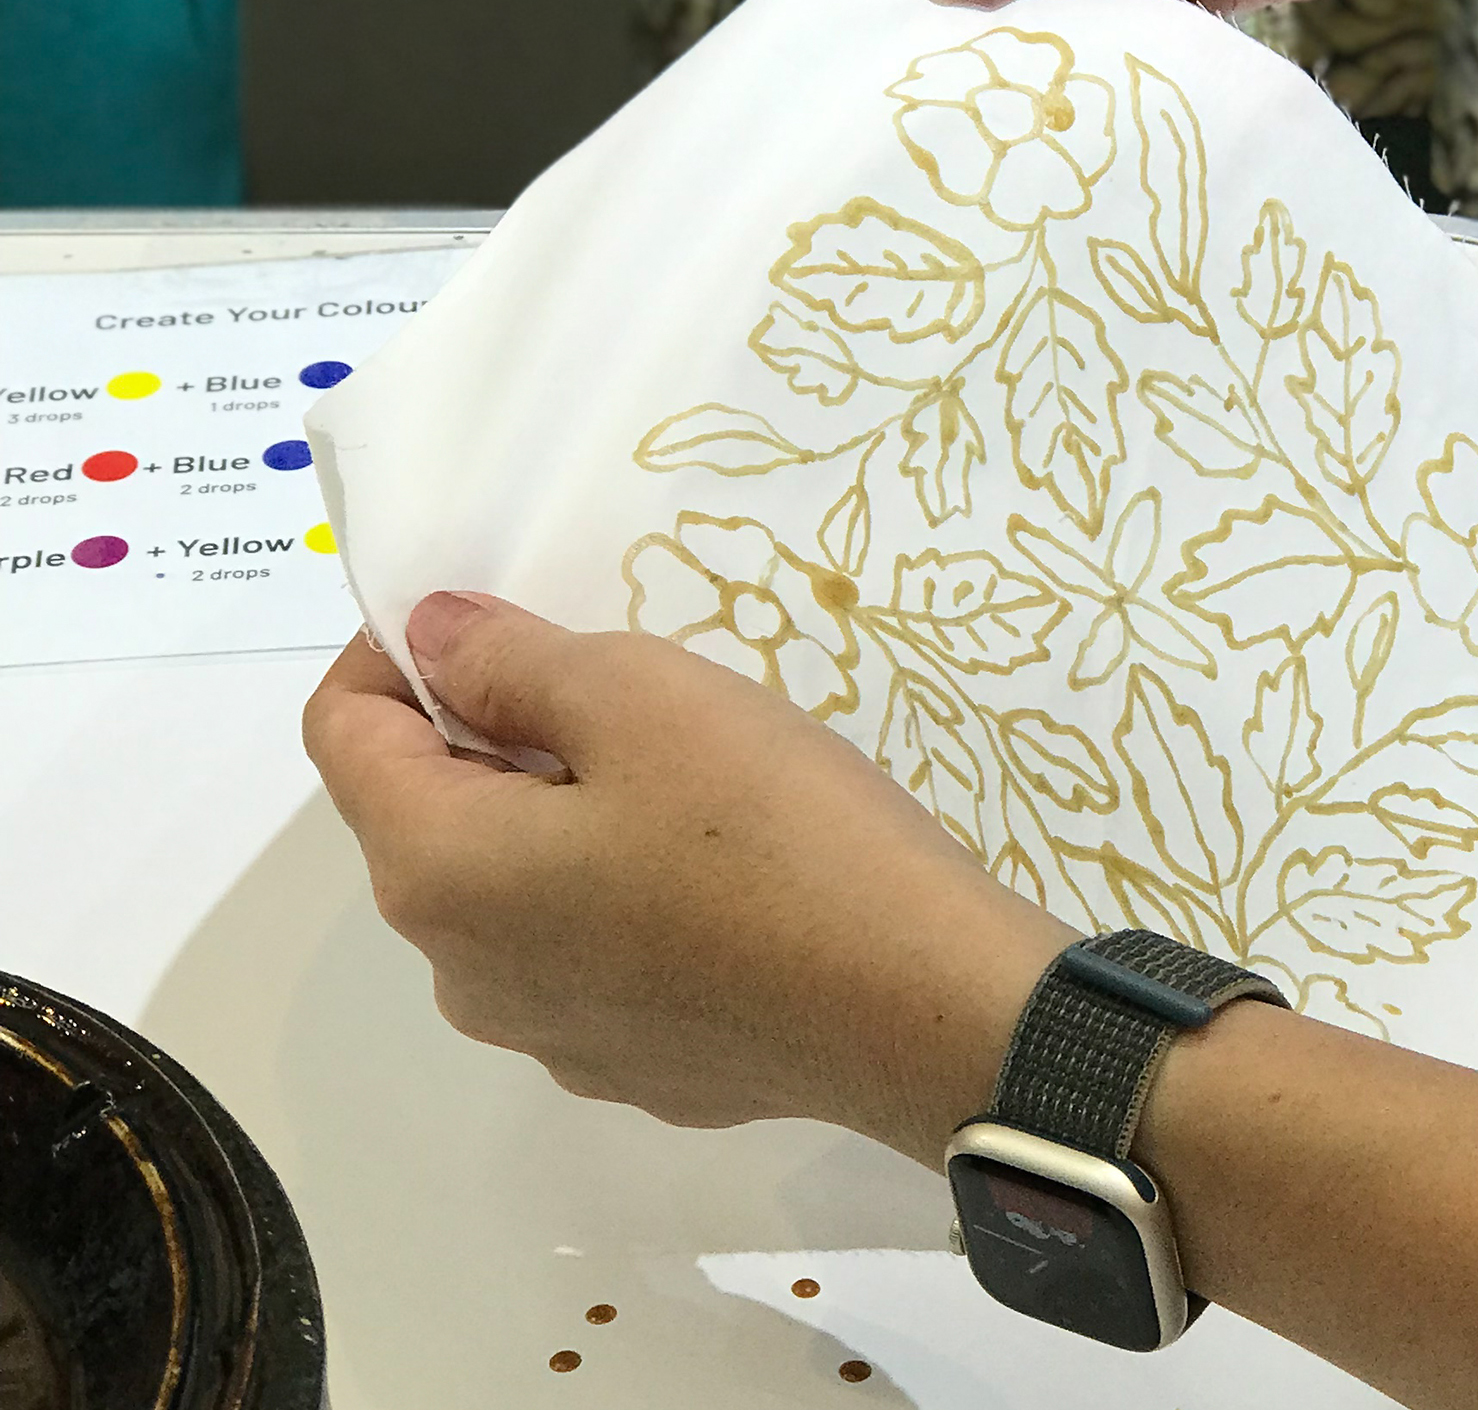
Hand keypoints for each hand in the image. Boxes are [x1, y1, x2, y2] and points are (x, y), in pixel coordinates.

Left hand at [302, 592, 1073, 1153]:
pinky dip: (623, 901)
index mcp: (437, 872)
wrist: (926, 1009)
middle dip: (495, 737)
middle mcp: (462, 973)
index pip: (341, 733)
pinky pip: (590, 959)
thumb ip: (513, 659)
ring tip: (689, 790)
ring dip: (562, 820)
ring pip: (513, 893)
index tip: (500, 617)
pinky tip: (728, 886)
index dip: (398, 652)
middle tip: (626, 696)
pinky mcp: (635, 1071)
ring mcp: (550, 1037)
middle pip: (427, 818)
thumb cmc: (776, 835)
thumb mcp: (647, 698)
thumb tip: (433, 638)